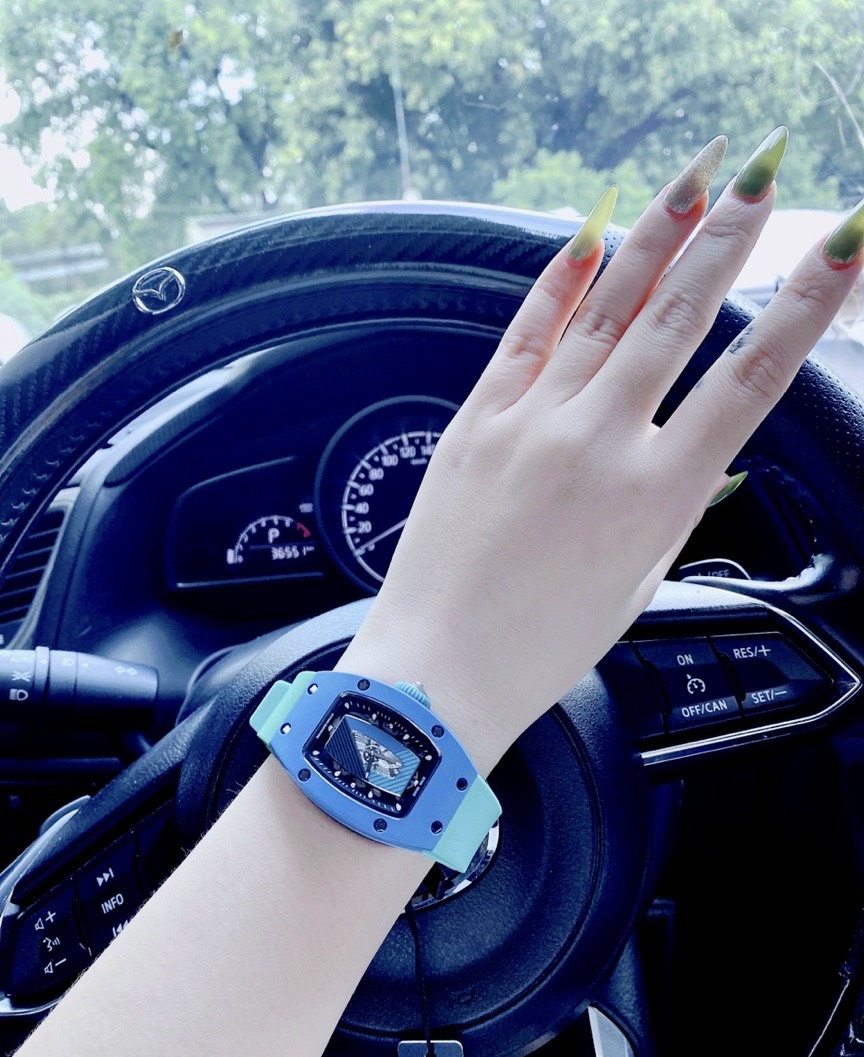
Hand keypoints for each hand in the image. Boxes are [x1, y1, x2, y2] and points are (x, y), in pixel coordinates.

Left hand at [339, 129, 863, 772]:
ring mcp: (533, 423)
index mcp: (658, 497)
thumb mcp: (640, 577)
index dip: (804, 306)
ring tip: (697, 174)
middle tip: (763, 170)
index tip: (841, 246)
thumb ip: (673, 501)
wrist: (441, 666)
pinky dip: (560, 281)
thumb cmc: (546, 641)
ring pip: (606, 308)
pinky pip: (526, 333)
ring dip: (658, 233)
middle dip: (731, 238)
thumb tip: (698, 445)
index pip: (750, 380)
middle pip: (679, 319)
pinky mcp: (478, 419)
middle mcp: (600, 445)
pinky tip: (589, 233)